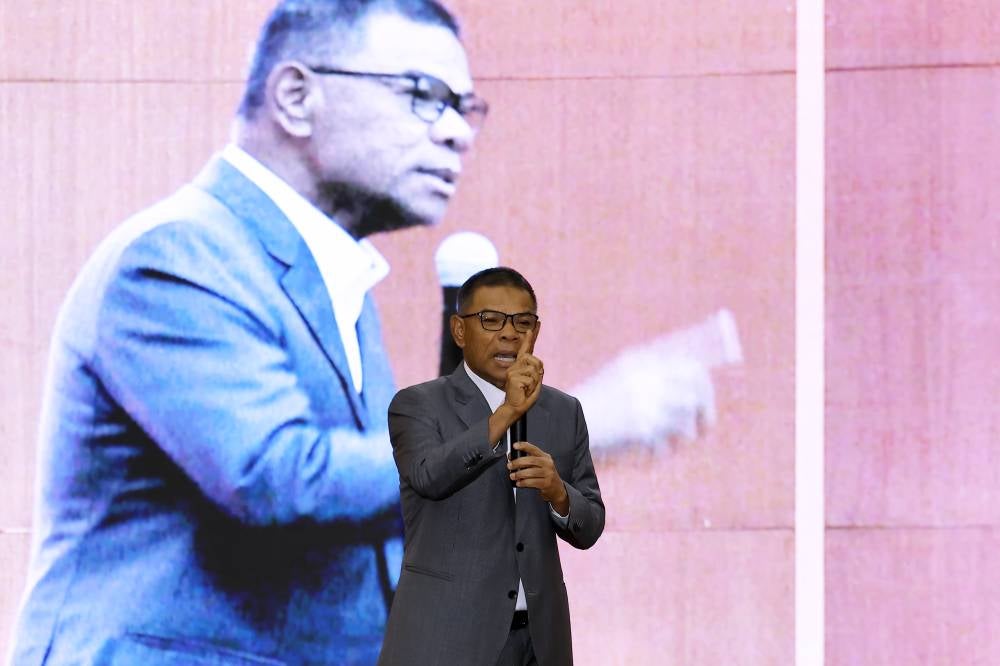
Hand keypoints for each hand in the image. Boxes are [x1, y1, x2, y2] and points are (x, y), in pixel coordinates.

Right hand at [503, 326, 543, 415]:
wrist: (515, 407)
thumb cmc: (524, 396)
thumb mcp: (534, 382)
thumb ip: (537, 372)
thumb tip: (540, 366)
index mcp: (520, 365)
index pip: (526, 349)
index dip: (530, 337)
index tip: (534, 326)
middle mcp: (515, 366)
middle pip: (536, 361)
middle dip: (539, 373)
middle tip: (530, 385)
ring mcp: (512, 371)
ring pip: (534, 370)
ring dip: (535, 381)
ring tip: (526, 388)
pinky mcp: (512, 377)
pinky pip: (531, 379)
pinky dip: (531, 387)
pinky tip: (523, 390)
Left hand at [507, 442, 567, 513]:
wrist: (557, 488)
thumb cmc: (545, 475)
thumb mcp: (540, 465)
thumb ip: (527, 460)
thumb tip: (511, 457)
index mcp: (545, 457)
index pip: (533, 449)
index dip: (524, 446)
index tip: (515, 445)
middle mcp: (547, 463)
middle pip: (531, 460)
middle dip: (517, 462)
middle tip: (510, 466)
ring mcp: (548, 474)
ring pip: (530, 472)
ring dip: (519, 474)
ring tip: (513, 476)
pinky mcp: (546, 483)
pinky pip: (532, 482)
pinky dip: (523, 482)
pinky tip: (519, 483)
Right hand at [573, 351, 714, 450]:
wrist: (568, 422)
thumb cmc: (599, 399)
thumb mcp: (622, 372)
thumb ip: (654, 369)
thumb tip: (696, 374)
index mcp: (643, 362)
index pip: (693, 368)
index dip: (705, 386)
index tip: (704, 400)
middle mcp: (647, 379)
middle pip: (698, 395)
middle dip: (706, 413)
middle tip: (703, 425)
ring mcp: (645, 405)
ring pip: (688, 425)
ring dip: (683, 436)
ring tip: (667, 440)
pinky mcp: (641, 431)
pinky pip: (666, 447)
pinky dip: (659, 452)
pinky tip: (644, 450)